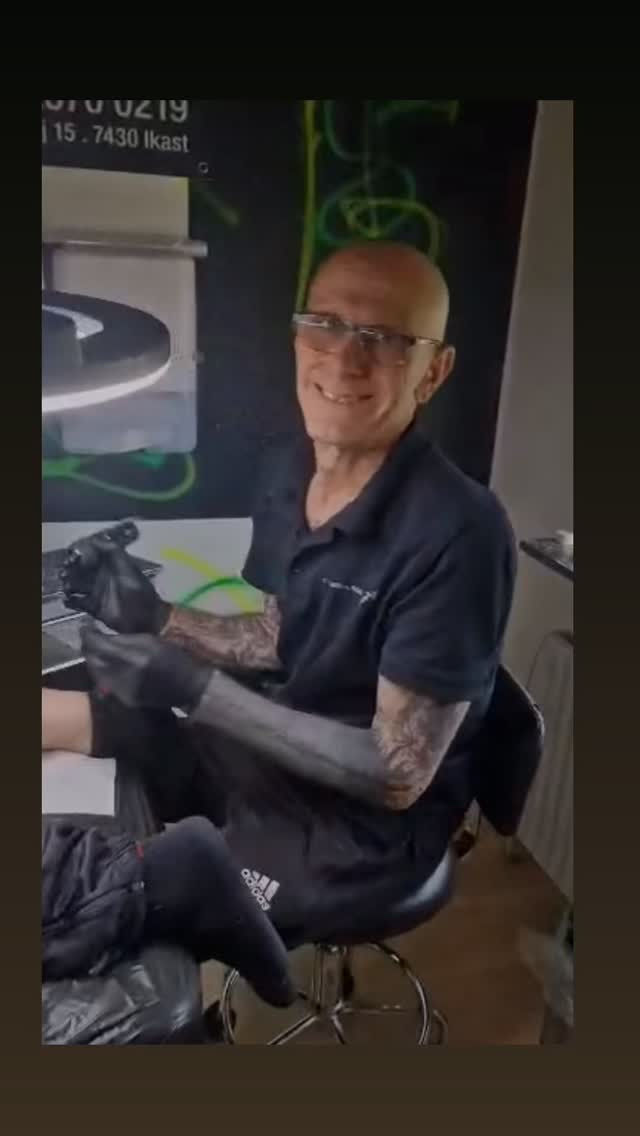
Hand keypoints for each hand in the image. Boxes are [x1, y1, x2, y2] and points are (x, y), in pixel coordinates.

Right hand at [61, 534, 170, 633]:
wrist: (146, 621)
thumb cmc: (140, 595)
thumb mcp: (129, 572)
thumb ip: (115, 554)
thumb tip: (96, 539)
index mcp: (112, 564)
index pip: (92, 553)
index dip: (81, 552)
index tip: (73, 554)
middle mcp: (102, 576)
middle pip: (81, 568)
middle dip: (71, 569)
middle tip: (65, 573)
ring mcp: (97, 592)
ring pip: (76, 584)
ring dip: (69, 584)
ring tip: (66, 587)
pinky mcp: (94, 607)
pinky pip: (77, 601)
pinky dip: (70, 600)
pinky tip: (67, 600)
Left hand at [81, 624, 211, 710]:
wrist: (188, 687)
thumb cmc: (174, 658)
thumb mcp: (152, 640)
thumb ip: (126, 638)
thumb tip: (104, 634)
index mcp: (133, 656)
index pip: (98, 643)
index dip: (89, 633)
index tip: (87, 625)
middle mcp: (124, 674)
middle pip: (92, 658)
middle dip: (89, 646)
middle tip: (91, 637)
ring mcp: (122, 689)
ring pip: (96, 671)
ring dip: (94, 659)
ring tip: (98, 650)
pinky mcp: (124, 698)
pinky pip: (105, 683)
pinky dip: (102, 672)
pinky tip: (108, 665)